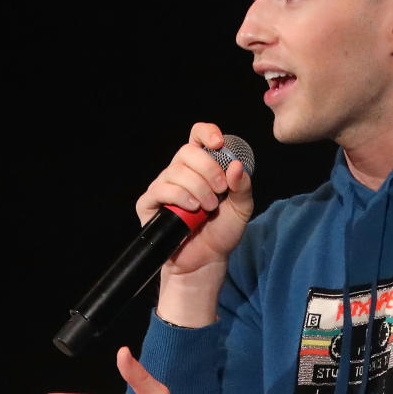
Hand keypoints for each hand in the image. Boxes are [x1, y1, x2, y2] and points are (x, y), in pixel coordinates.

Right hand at [136, 124, 252, 307]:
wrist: (206, 261)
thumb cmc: (221, 232)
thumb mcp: (241, 209)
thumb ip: (242, 187)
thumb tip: (236, 166)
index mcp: (201, 167)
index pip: (197, 136)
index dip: (206, 133)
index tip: (218, 144)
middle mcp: (180, 172)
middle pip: (187, 151)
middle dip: (208, 169)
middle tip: (220, 191)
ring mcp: (163, 187)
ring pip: (176, 171)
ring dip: (198, 188)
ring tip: (208, 208)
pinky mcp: (150, 204)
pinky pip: (161, 189)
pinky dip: (180, 196)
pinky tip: (192, 209)